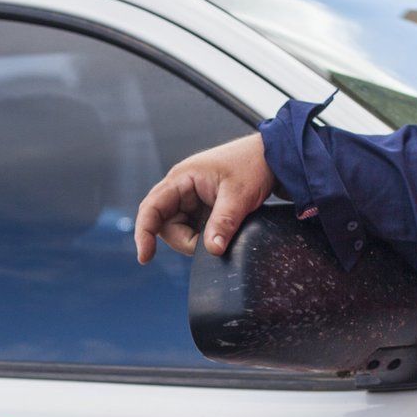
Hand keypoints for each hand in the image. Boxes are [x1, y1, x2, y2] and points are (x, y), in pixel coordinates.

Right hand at [133, 133, 273, 262]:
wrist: (273, 158)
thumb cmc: (252, 165)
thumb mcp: (239, 195)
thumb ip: (223, 222)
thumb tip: (212, 251)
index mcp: (181, 179)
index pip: (151, 208)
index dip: (143, 233)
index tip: (145, 258)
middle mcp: (181, 189)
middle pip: (165, 225)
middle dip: (184, 241)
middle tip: (212, 244)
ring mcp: (191, 199)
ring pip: (180, 231)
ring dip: (196, 240)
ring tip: (222, 232)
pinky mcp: (202, 209)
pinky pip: (194, 230)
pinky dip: (204, 237)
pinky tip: (221, 232)